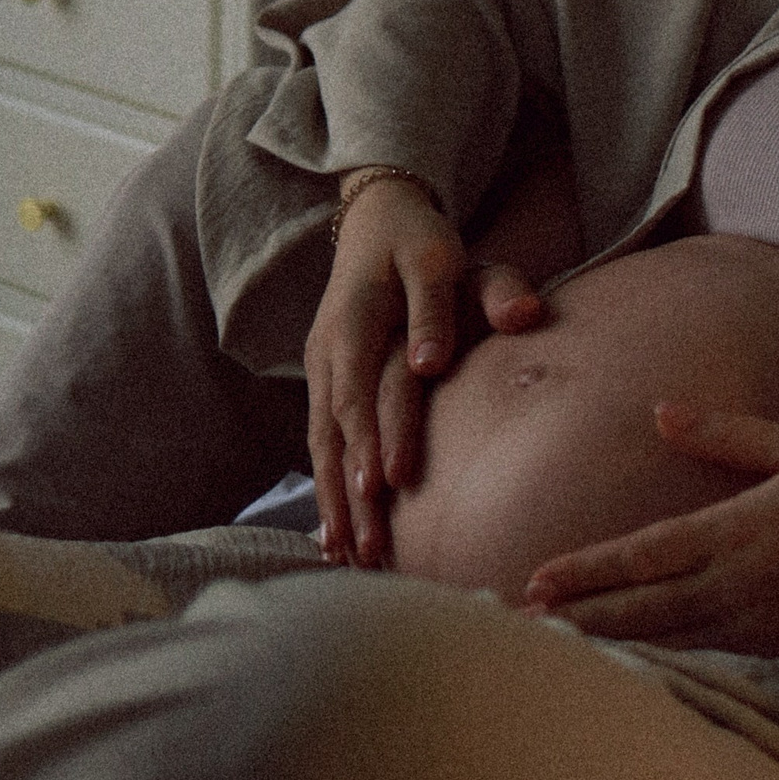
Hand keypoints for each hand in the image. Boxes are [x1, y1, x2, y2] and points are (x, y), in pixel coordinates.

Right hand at [306, 174, 546, 566]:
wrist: (377, 220)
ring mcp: (321, 369)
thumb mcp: (445, 258)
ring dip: (332, 502)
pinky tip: (334, 537)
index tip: (383, 486)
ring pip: (321, 444)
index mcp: (357, 320)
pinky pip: (321, 442)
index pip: (359, 390)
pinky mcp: (326, 382)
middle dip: (348, 493)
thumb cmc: (421, 242)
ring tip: (346, 559)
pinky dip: (326, 487)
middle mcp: (329, 350)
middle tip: (368, 551)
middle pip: (335, 431)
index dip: (369, 439)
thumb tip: (438, 360)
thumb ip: (458, 300)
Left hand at [522, 405, 778, 659]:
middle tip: (519, 623)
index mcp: (739, 533)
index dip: (586, 569)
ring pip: (665, 637)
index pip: (644, 555)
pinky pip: (699, 653)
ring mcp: (755, 626)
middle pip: (640, 607)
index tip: (537, 579)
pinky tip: (635, 654)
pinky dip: (656, 654)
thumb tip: (661, 413)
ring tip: (559, 641)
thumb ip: (729, 434)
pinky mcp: (775, 649)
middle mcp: (737, 589)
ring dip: (609, 638)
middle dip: (579, 613)